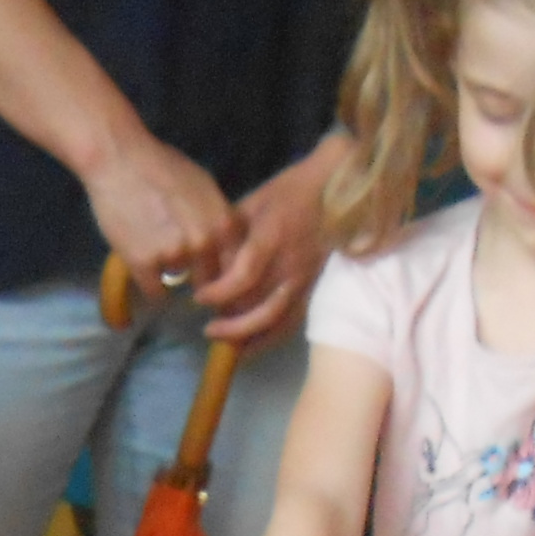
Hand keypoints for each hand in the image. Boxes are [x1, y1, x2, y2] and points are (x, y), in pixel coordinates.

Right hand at [83, 134, 239, 290]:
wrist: (118, 159)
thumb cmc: (161, 165)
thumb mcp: (205, 186)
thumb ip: (218, 219)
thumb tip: (226, 245)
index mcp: (224, 223)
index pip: (237, 266)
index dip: (224, 271)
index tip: (212, 271)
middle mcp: (204, 242)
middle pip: (210, 280)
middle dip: (197, 276)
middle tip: (180, 260)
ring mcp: (174, 254)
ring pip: (179, 282)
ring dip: (169, 272)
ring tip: (153, 244)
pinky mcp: (143, 263)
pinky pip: (154, 291)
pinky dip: (148, 282)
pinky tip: (141, 259)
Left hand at [195, 151, 339, 345]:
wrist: (335, 189)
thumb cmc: (288, 192)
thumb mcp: (253, 203)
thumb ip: (230, 235)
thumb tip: (207, 265)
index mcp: (272, 237)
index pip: (244, 275)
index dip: (220, 293)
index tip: (199, 298)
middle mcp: (291, 263)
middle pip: (261, 307)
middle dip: (232, 326)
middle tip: (209, 330)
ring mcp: (306, 278)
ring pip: (278, 320)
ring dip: (250, 338)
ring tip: (227, 345)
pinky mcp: (314, 287)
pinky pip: (292, 321)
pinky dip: (271, 338)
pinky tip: (251, 347)